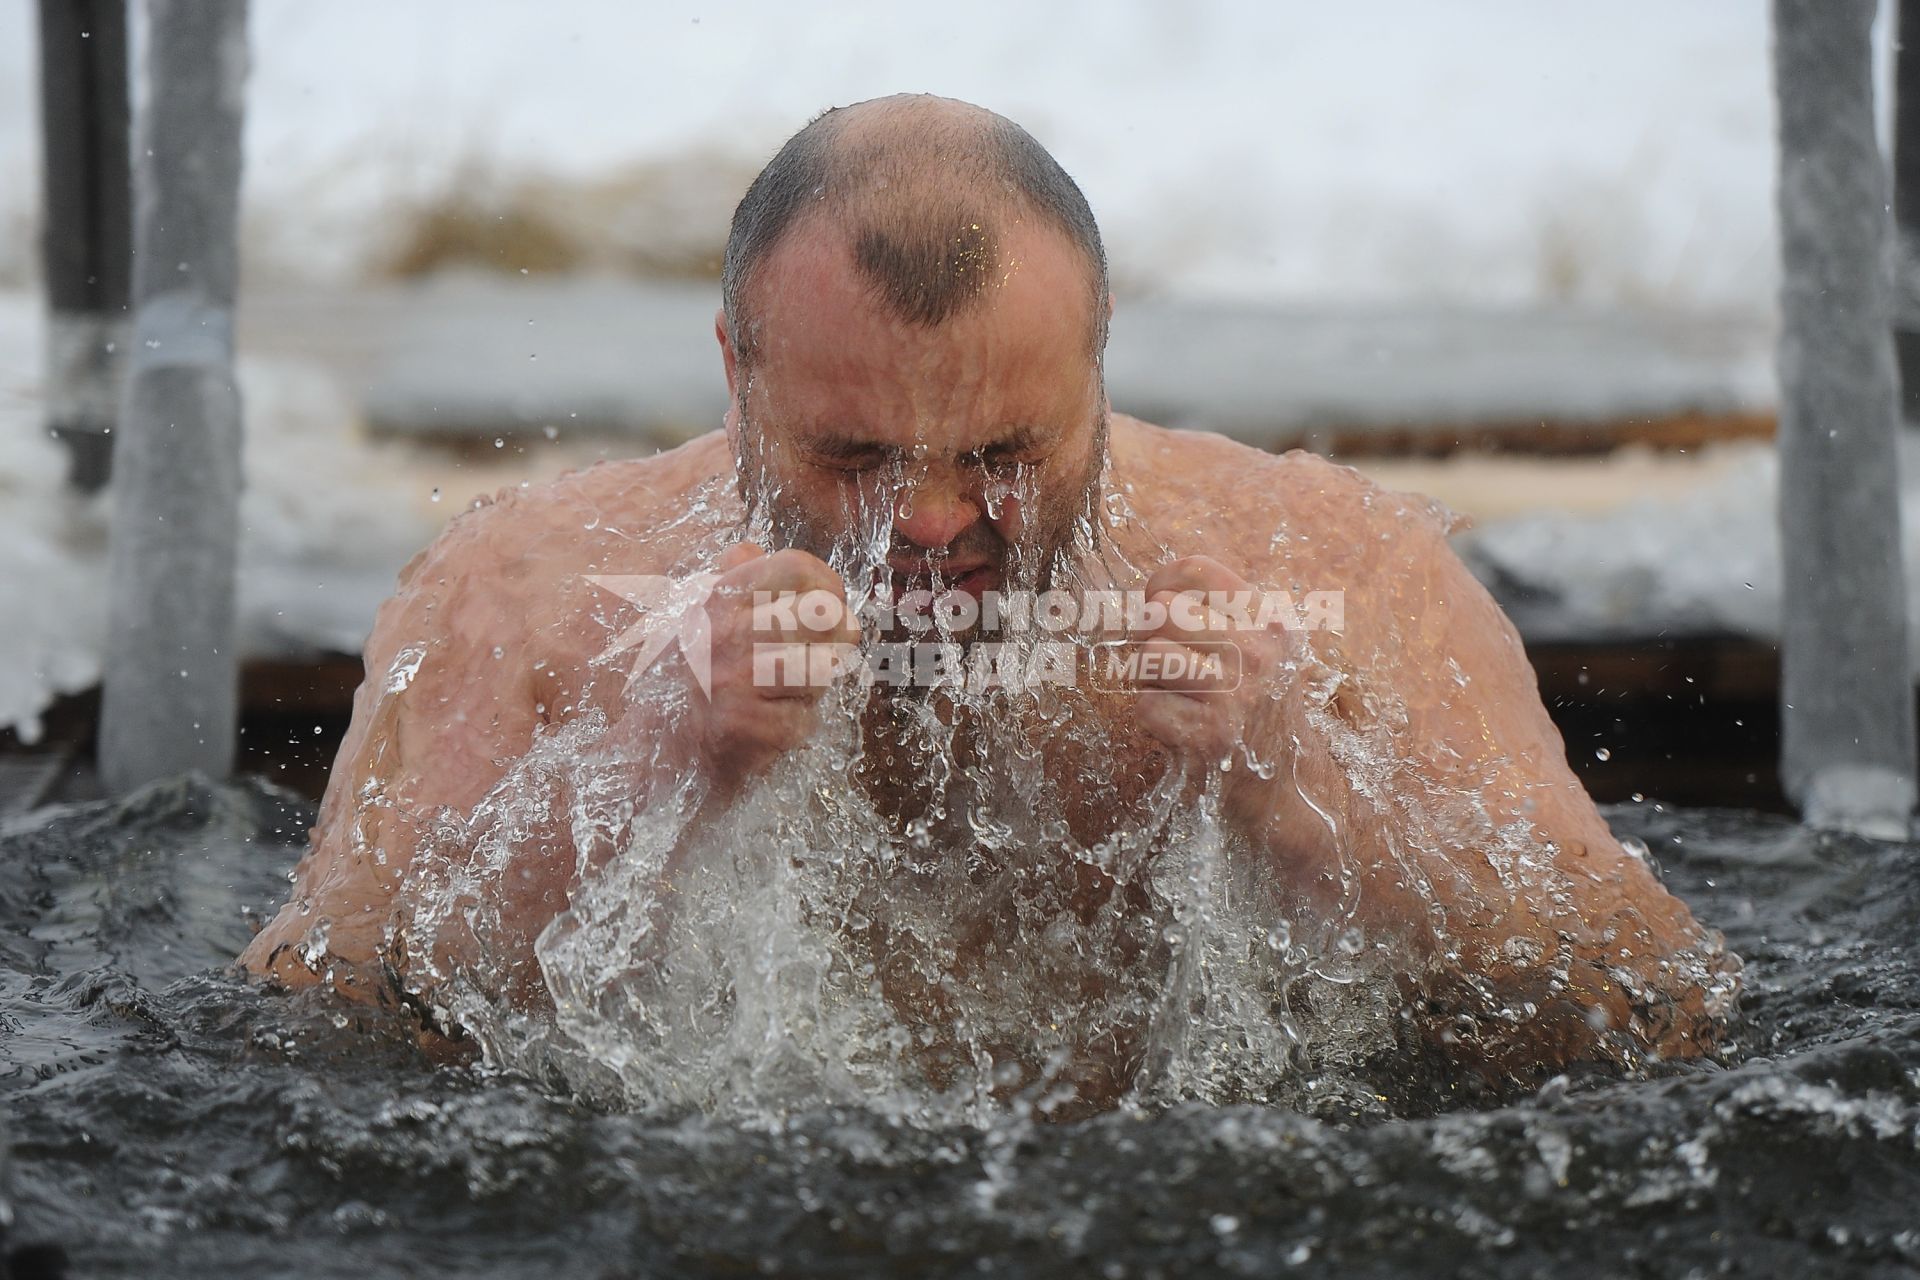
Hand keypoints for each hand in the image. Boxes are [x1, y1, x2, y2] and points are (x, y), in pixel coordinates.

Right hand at [694, 543, 858, 790]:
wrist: (658, 750)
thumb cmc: (689, 680)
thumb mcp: (698, 620)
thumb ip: (729, 582)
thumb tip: (750, 549)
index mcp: (718, 598)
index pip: (794, 566)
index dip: (825, 583)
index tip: (828, 603)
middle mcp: (727, 632)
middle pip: (822, 613)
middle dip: (837, 635)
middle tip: (823, 652)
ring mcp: (737, 681)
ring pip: (823, 667)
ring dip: (818, 684)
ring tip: (792, 690)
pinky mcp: (748, 727)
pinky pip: (806, 718)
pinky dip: (799, 724)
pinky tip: (773, 722)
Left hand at [1131, 555, 1296, 774]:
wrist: (1284, 775)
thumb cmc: (1258, 699)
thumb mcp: (1260, 644)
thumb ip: (1217, 611)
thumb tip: (1149, 596)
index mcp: (1267, 619)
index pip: (1195, 570)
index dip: (1161, 584)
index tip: (1160, 604)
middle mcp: (1255, 652)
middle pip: (1161, 610)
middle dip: (1150, 634)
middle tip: (1167, 659)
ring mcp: (1232, 695)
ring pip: (1149, 655)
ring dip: (1148, 676)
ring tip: (1175, 689)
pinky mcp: (1206, 736)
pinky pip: (1145, 703)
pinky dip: (1152, 713)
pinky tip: (1179, 720)